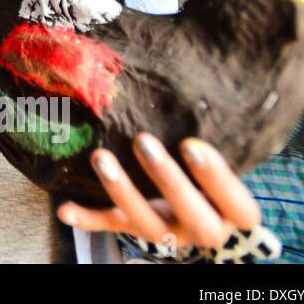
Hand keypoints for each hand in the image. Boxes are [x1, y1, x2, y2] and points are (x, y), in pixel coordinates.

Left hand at [56, 132, 261, 253]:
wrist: (195, 209)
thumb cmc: (212, 170)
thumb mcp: (227, 156)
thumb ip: (222, 132)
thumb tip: (226, 71)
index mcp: (233, 213)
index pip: (240, 207)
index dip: (218, 179)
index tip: (191, 143)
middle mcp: (204, 229)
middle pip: (195, 219)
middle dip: (167, 180)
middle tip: (143, 142)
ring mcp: (167, 232)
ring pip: (146, 223)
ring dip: (122, 191)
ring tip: (100, 157)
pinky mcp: (134, 229)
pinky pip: (108, 228)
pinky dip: (87, 219)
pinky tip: (64, 208)